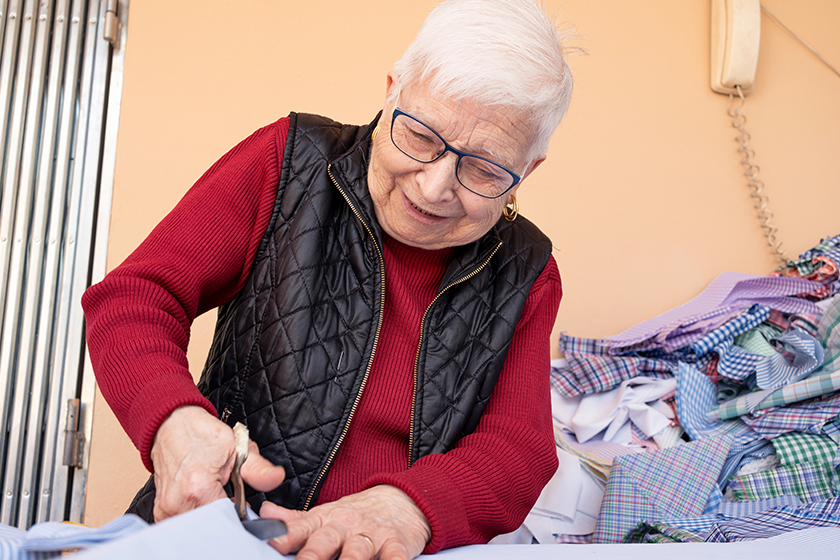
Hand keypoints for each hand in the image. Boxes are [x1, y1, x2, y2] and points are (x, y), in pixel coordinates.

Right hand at [150, 405, 285, 521]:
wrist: (172, 424)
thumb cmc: (202, 434)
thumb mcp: (237, 447)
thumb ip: (258, 469)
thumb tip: (276, 478)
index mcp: (199, 488)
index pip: (228, 519)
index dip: (239, 513)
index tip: (241, 502)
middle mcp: (178, 502)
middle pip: (213, 525)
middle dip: (225, 513)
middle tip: (225, 492)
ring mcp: (166, 509)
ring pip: (199, 524)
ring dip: (210, 512)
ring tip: (212, 491)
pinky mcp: (161, 511)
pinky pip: (185, 521)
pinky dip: (197, 512)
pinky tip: (200, 496)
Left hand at [260, 485, 430, 559]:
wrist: (402, 499)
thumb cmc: (356, 514)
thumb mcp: (325, 514)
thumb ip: (295, 521)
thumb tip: (263, 514)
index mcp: (324, 520)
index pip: (300, 529)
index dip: (285, 537)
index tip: (272, 544)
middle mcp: (345, 526)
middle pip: (325, 542)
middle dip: (312, 556)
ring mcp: (372, 534)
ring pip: (357, 551)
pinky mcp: (397, 543)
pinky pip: (395, 557)